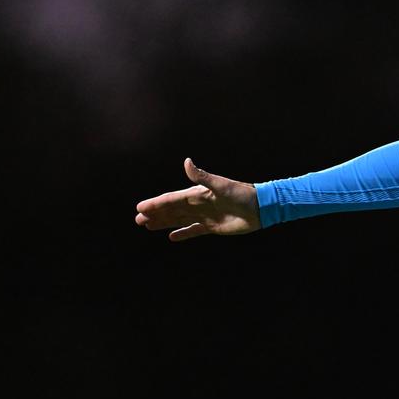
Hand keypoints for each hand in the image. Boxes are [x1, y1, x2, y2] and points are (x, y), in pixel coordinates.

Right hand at [134, 158, 260, 241]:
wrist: (260, 208)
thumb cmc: (242, 194)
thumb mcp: (221, 185)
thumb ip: (202, 176)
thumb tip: (186, 162)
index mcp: (197, 194)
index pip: (171, 199)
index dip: (156, 204)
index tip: (140, 208)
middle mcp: (198, 205)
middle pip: (172, 210)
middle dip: (154, 214)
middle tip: (138, 219)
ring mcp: (204, 216)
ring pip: (179, 220)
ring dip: (164, 222)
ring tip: (147, 226)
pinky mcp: (213, 227)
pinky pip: (194, 230)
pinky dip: (183, 233)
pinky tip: (171, 236)